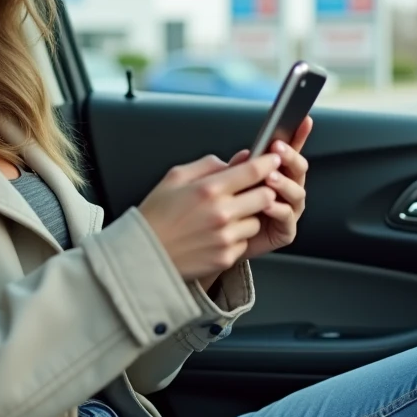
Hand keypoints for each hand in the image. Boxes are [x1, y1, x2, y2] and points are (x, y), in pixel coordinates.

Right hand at [139, 152, 282, 281]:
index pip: (252, 171)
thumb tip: (235, 160)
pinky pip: (245, 241)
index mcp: (208, 189)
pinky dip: (237, 236)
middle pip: (265, 196)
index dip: (268, 163)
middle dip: (263, 190)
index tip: (273, 159)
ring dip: (249, 216)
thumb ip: (207, 165)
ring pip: (257, 221)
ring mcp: (225, 237)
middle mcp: (221, 213)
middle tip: (252, 190)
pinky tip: (216, 235)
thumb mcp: (174, 178)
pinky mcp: (226, 257)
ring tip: (225, 217)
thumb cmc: (156, 215)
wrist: (143, 255)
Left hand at [225, 116, 312, 259]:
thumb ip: (237, 169)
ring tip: (270, 178)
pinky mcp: (285, 230)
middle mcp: (285, 189)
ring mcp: (288, 209)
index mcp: (274, 173)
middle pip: (298, 169)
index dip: (298, 135)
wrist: (214, 242)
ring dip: (284, 183)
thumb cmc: (222, 209)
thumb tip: (247, 154)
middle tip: (278, 149)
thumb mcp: (225, 182)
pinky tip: (267, 204)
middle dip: (290, 157)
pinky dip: (279, 209)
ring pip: (297, 192)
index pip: (289, 151)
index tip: (303, 119)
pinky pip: (287, 217)